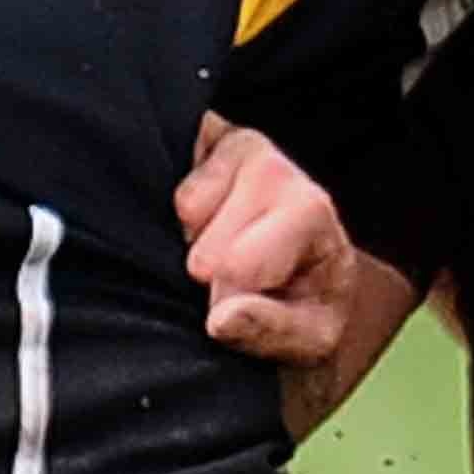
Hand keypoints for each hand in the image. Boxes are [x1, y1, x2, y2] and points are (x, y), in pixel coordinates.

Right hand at [176, 115, 360, 375]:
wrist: (304, 270)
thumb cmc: (307, 304)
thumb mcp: (309, 338)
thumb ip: (269, 331)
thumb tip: (220, 319)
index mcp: (309, 210)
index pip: (237, 266)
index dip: (232, 300)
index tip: (255, 302)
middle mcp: (275, 169)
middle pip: (204, 249)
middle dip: (213, 276)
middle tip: (241, 276)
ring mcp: (237, 145)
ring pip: (183, 211)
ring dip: (193, 242)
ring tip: (225, 247)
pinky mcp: (206, 134)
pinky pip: (164, 179)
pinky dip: (174, 213)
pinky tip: (205, 222)